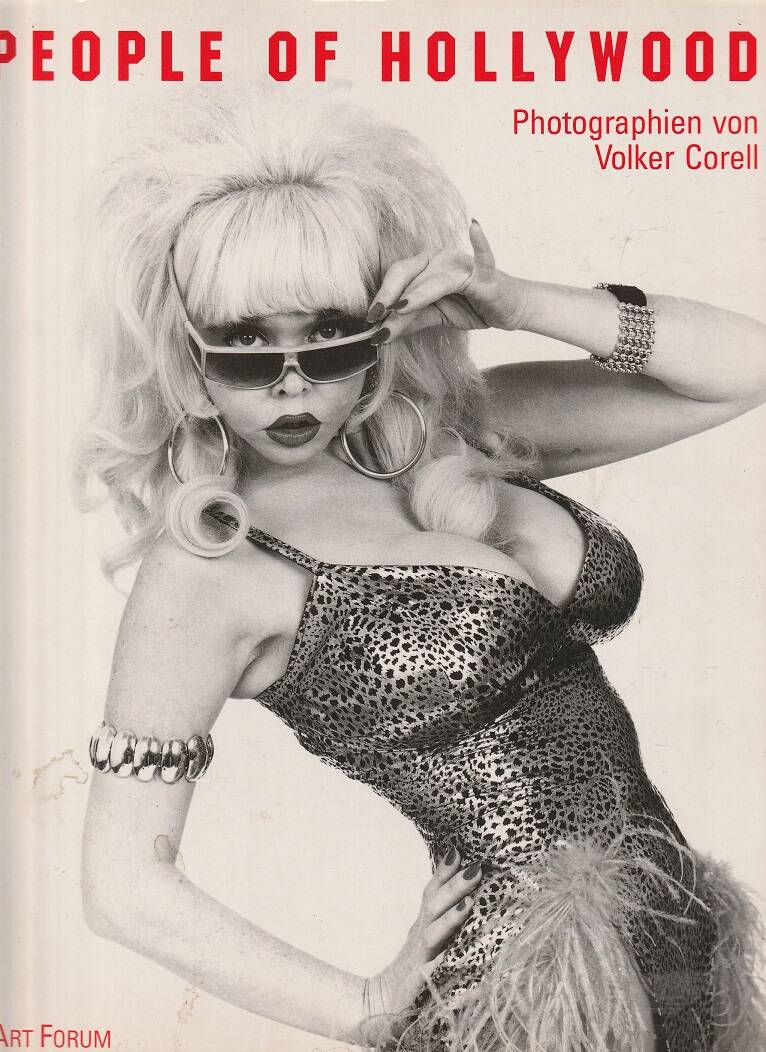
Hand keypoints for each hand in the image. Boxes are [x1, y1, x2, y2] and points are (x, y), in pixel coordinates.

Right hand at [355, 849, 481, 1046]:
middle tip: (475, 868)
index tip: (457, 851)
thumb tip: (467, 895)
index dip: (443, 874)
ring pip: (433, 936)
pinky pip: (429, 974)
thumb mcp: (426, 942)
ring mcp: (418, 963)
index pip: (432, 895)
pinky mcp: (416, 988)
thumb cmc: (412, 974)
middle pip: (434, 909)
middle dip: (454, 888)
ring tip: (469, 904)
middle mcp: (420, 941)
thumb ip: (441, 919)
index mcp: (423, 929)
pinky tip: (448, 956)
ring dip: (450, 919)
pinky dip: (436, 964)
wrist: (381, 1010)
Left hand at [366, 221, 526, 342]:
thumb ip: (409, 323)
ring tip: (399, 311)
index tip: (369, 319)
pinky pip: (482, 257)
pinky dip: (480, 242)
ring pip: (434, 279)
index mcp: (426, 265)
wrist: (507, 309)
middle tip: (376, 318)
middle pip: (408, 273)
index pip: (396, 276)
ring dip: (415, 296)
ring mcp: (462, 264)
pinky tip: (475, 227)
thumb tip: (380, 334)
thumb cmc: (471, 306)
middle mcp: (440, 258)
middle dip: (390, 296)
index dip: (381, 295)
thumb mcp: (435, 317)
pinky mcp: (484, 274)